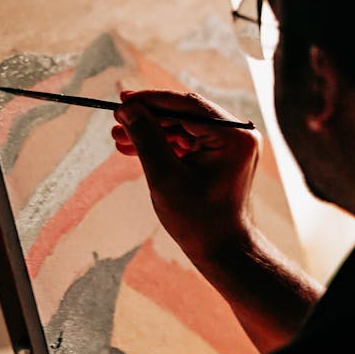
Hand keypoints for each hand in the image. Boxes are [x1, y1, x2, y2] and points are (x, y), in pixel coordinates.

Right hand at [112, 89, 260, 267]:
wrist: (224, 252)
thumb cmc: (198, 220)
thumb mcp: (165, 176)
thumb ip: (146, 137)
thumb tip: (128, 108)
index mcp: (233, 135)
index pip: (185, 105)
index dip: (150, 101)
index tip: (121, 101)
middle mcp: (238, 134)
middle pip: (184, 114)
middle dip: (148, 119)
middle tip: (116, 121)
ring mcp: (232, 145)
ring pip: (183, 127)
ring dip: (152, 133)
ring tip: (119, 138)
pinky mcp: (223, 155)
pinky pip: (189, 142)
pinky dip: (164, 145)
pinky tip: (134, 148)